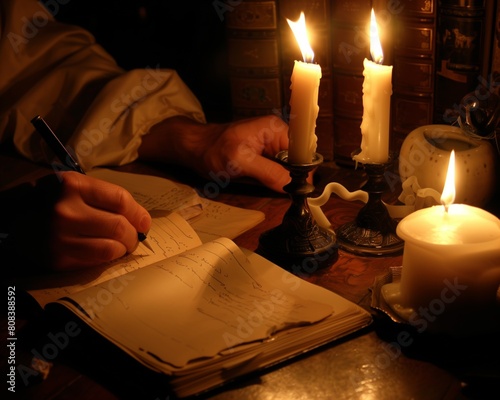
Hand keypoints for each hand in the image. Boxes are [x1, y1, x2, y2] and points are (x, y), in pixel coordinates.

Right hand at [35, 172, 150, 269]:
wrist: (11, 218)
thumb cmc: (52, 199)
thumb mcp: (75, 185)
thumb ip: (107, 198)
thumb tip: (142, 220)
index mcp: (73, 186)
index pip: (120, 201)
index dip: (138, 214)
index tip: (143, 222)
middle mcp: (66, 212)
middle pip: (119, 227)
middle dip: (133, 235)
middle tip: (133, 238)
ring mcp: (60, 238)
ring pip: (110, 249)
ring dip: (122, 250)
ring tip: (120, 246)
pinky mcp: (57, 260)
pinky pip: (94, 263)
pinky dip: (106, 259)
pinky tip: (102, 252)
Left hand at [139, 115, 290, 191]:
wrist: (194, 149)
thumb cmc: (213, 151)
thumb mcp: (241, 162)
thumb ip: (269, 172)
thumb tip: (294, 186)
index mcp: (276, 130)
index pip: (304, 152)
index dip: (305, 172)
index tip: (301, 190)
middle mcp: (278, 136)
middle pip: (299, 161)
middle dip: (294, 178)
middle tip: (287, 194)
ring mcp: (271, 146)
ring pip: (289, 169)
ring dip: (284, 182)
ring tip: (273, 190)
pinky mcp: (264, 156)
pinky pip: (278, 170)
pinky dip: (275, 181)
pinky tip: (267, 186)